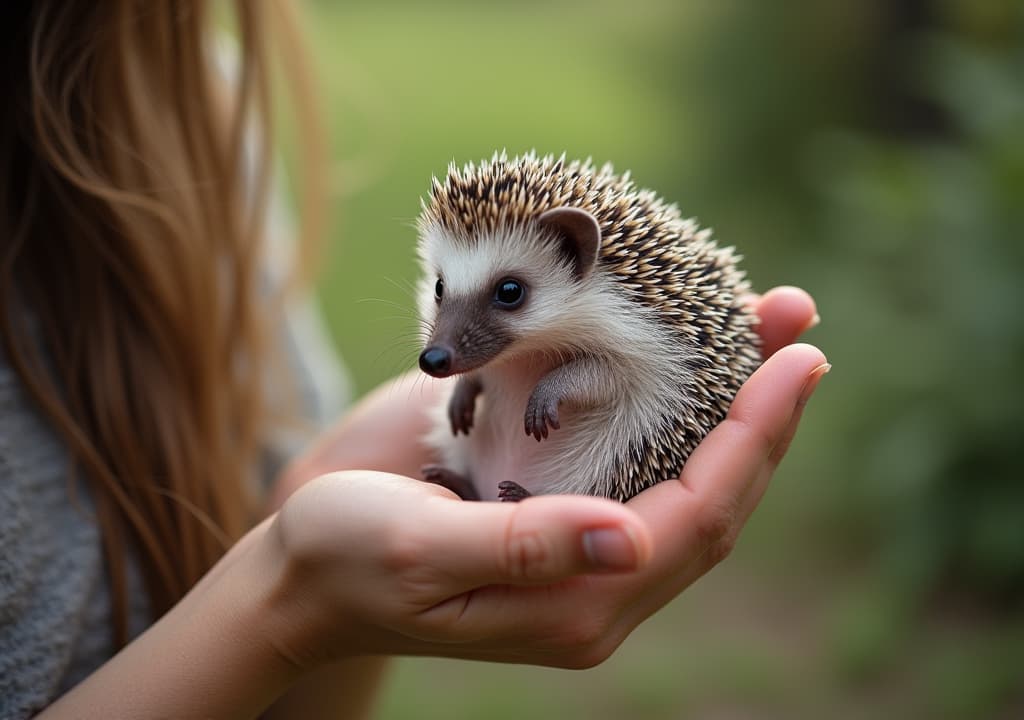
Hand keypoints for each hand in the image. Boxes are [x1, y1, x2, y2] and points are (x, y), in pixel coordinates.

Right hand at [264, 286, 824, 668]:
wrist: (296, 571)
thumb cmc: (341, 560)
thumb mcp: (417, 550)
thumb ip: (524, 549)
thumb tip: (635, 540)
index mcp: (576, 607)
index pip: (697, 519)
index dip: (753, 440)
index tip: (796, 359)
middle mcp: (595, 576)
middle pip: (712, 497)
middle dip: (762, 414)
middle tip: (796, 325)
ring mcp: (579, 540)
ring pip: (685, 475)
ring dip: (730, 403)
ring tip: (765, 321)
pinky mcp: (552, 500)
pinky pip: (635, 455)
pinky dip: (672, 403)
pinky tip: (683, 351)